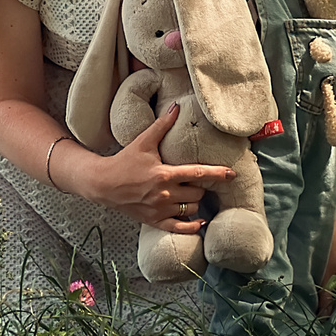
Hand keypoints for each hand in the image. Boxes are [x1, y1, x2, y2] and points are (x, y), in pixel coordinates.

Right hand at [76, 106, 238, 233]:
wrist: (104, 184)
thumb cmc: (124, 162)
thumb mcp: (143, 142)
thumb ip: (162, 126)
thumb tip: (176, 107)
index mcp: (164, 175)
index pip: (197, 174)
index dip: (217, 174)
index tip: (231, 174)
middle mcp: (164, 195)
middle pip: (197, 194)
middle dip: (201, 187)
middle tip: (198, 181)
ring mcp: (160, 210)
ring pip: (190, 210)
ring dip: (195, 203)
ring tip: (193, 195)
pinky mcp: (154, 221)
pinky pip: (179, 228)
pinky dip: (192, 227)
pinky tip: (199, 221)